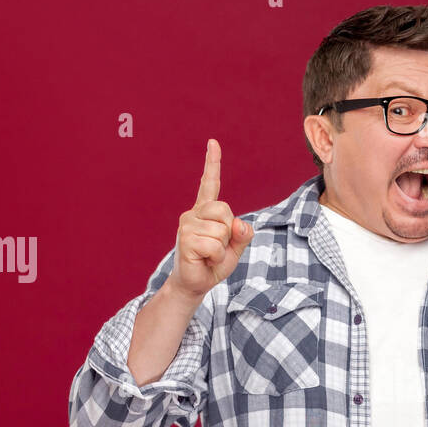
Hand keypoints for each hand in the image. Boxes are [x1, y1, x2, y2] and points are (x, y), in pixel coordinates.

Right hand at [171, 138, 253, 298]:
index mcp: (205, 211)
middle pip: (225, 211)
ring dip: (222, 248)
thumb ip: (242, 234)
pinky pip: (214, 245)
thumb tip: (238, 224)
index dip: (212, 163)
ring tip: (210, 255)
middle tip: (218, 247)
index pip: (210, 184)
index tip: (213, 143)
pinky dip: (216, 257)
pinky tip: (205, 260)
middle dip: (229, 233)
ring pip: (221, 230)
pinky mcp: (185, 240)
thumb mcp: (235, 248)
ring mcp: (187, 225)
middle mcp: (193, 214)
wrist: (197, 283)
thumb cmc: (214, 263)